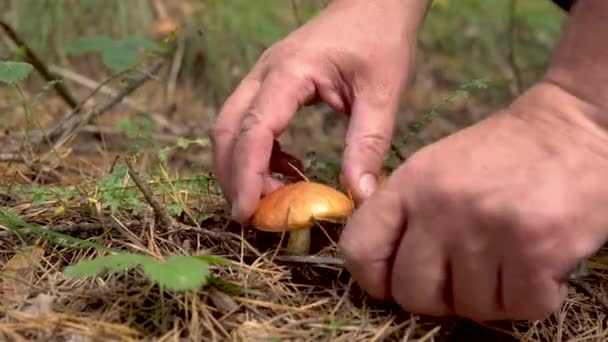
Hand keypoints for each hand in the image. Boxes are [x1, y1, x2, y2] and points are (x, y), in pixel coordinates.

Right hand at [210, 0, 428, 221]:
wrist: (375, 4)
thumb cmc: (381, 39)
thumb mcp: (382, 91)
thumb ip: (368, 143)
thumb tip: (360, 196)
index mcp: (291, 71)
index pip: (255, 128)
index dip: (247, 174)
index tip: (248, 211)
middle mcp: (265, 72)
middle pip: (227, 129)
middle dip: (231, 175)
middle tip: (250, 215)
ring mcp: (263, 75)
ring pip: (230, 125)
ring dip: (238, 165)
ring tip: (266, 198)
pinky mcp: (270, 83)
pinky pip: (247, 121)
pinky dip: (255, 152)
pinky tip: (283, 168)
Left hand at [339, 82, 607, 320]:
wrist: (575, 128)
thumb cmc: (501, 153)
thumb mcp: (435, 166)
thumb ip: (402, 212)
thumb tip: (379, 266)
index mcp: (410, 185)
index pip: (360, 250)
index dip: (373, 279)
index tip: (393, 282)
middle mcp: (440, 208)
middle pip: (412, 294)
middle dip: (437, 296)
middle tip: (461, 275)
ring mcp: (487, 231)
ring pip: (469, 308)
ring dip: (488, 295)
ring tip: (506, 259)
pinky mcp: (536, 251)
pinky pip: (518, 308)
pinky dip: (530, 296)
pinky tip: (536, 265)